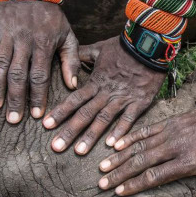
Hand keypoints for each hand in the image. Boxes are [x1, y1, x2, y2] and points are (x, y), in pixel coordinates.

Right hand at [0, 1, 79, 122]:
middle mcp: (24, 40)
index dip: (38, 96)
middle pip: (19, 74)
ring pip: (0, 63)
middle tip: (13, 120)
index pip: (40, 76)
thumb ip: (71, 60)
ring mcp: (6, 32)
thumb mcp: (68, 36)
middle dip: (16, 98)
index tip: (37, 115)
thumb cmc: (52, 17)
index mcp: (44, 44)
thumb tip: (73, 86)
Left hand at [43, 37, 165, 154]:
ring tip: (79, 152)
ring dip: (90, 136)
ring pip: (103, 120)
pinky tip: (112, 146)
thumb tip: (69, 56)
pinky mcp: (139, 102)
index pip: (74, 100)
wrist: (149, 45)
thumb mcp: (100, 48)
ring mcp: (123, 99)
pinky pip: (129, 119)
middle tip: (56, 147)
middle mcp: (106, 93)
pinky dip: (120, 131)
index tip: (46, 125)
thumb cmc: (124, 46)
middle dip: (69, 131)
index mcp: (96, 82)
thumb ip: (83, 54)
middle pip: (85, 114)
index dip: (60, 113)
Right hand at [98, 105, 195, 196]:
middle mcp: (174, 146)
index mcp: (187, 162)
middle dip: (120, 173)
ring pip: (139, 146)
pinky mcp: (170, 122)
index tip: (119, 192)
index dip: (135, 184)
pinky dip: (130, 137)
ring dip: (119, 156)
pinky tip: (115, 144)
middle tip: (102, 183)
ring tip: (103, 167)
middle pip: (141, 162)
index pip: (155, 176)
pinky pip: (146, 130)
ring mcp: (170, 132)